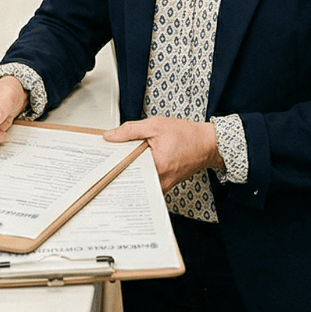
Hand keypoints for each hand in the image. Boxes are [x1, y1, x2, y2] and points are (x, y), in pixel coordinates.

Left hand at [106, 116, 221, 191]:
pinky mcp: (163, 185)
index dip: (111, 163)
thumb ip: (131, 130)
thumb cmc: (187, 135)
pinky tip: (137, 164)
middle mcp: (158, 180)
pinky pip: (145, 182)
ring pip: (136, 182)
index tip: (102, 160)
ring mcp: (161, 185)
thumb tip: (110, 136)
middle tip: (109, 160)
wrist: (208, 144)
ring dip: (129, 171)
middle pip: (128, 178)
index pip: (124, 169)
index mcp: (155, 165)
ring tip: (123, 161)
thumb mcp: (156, 125)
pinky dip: (139, 174)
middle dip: (118, 168)